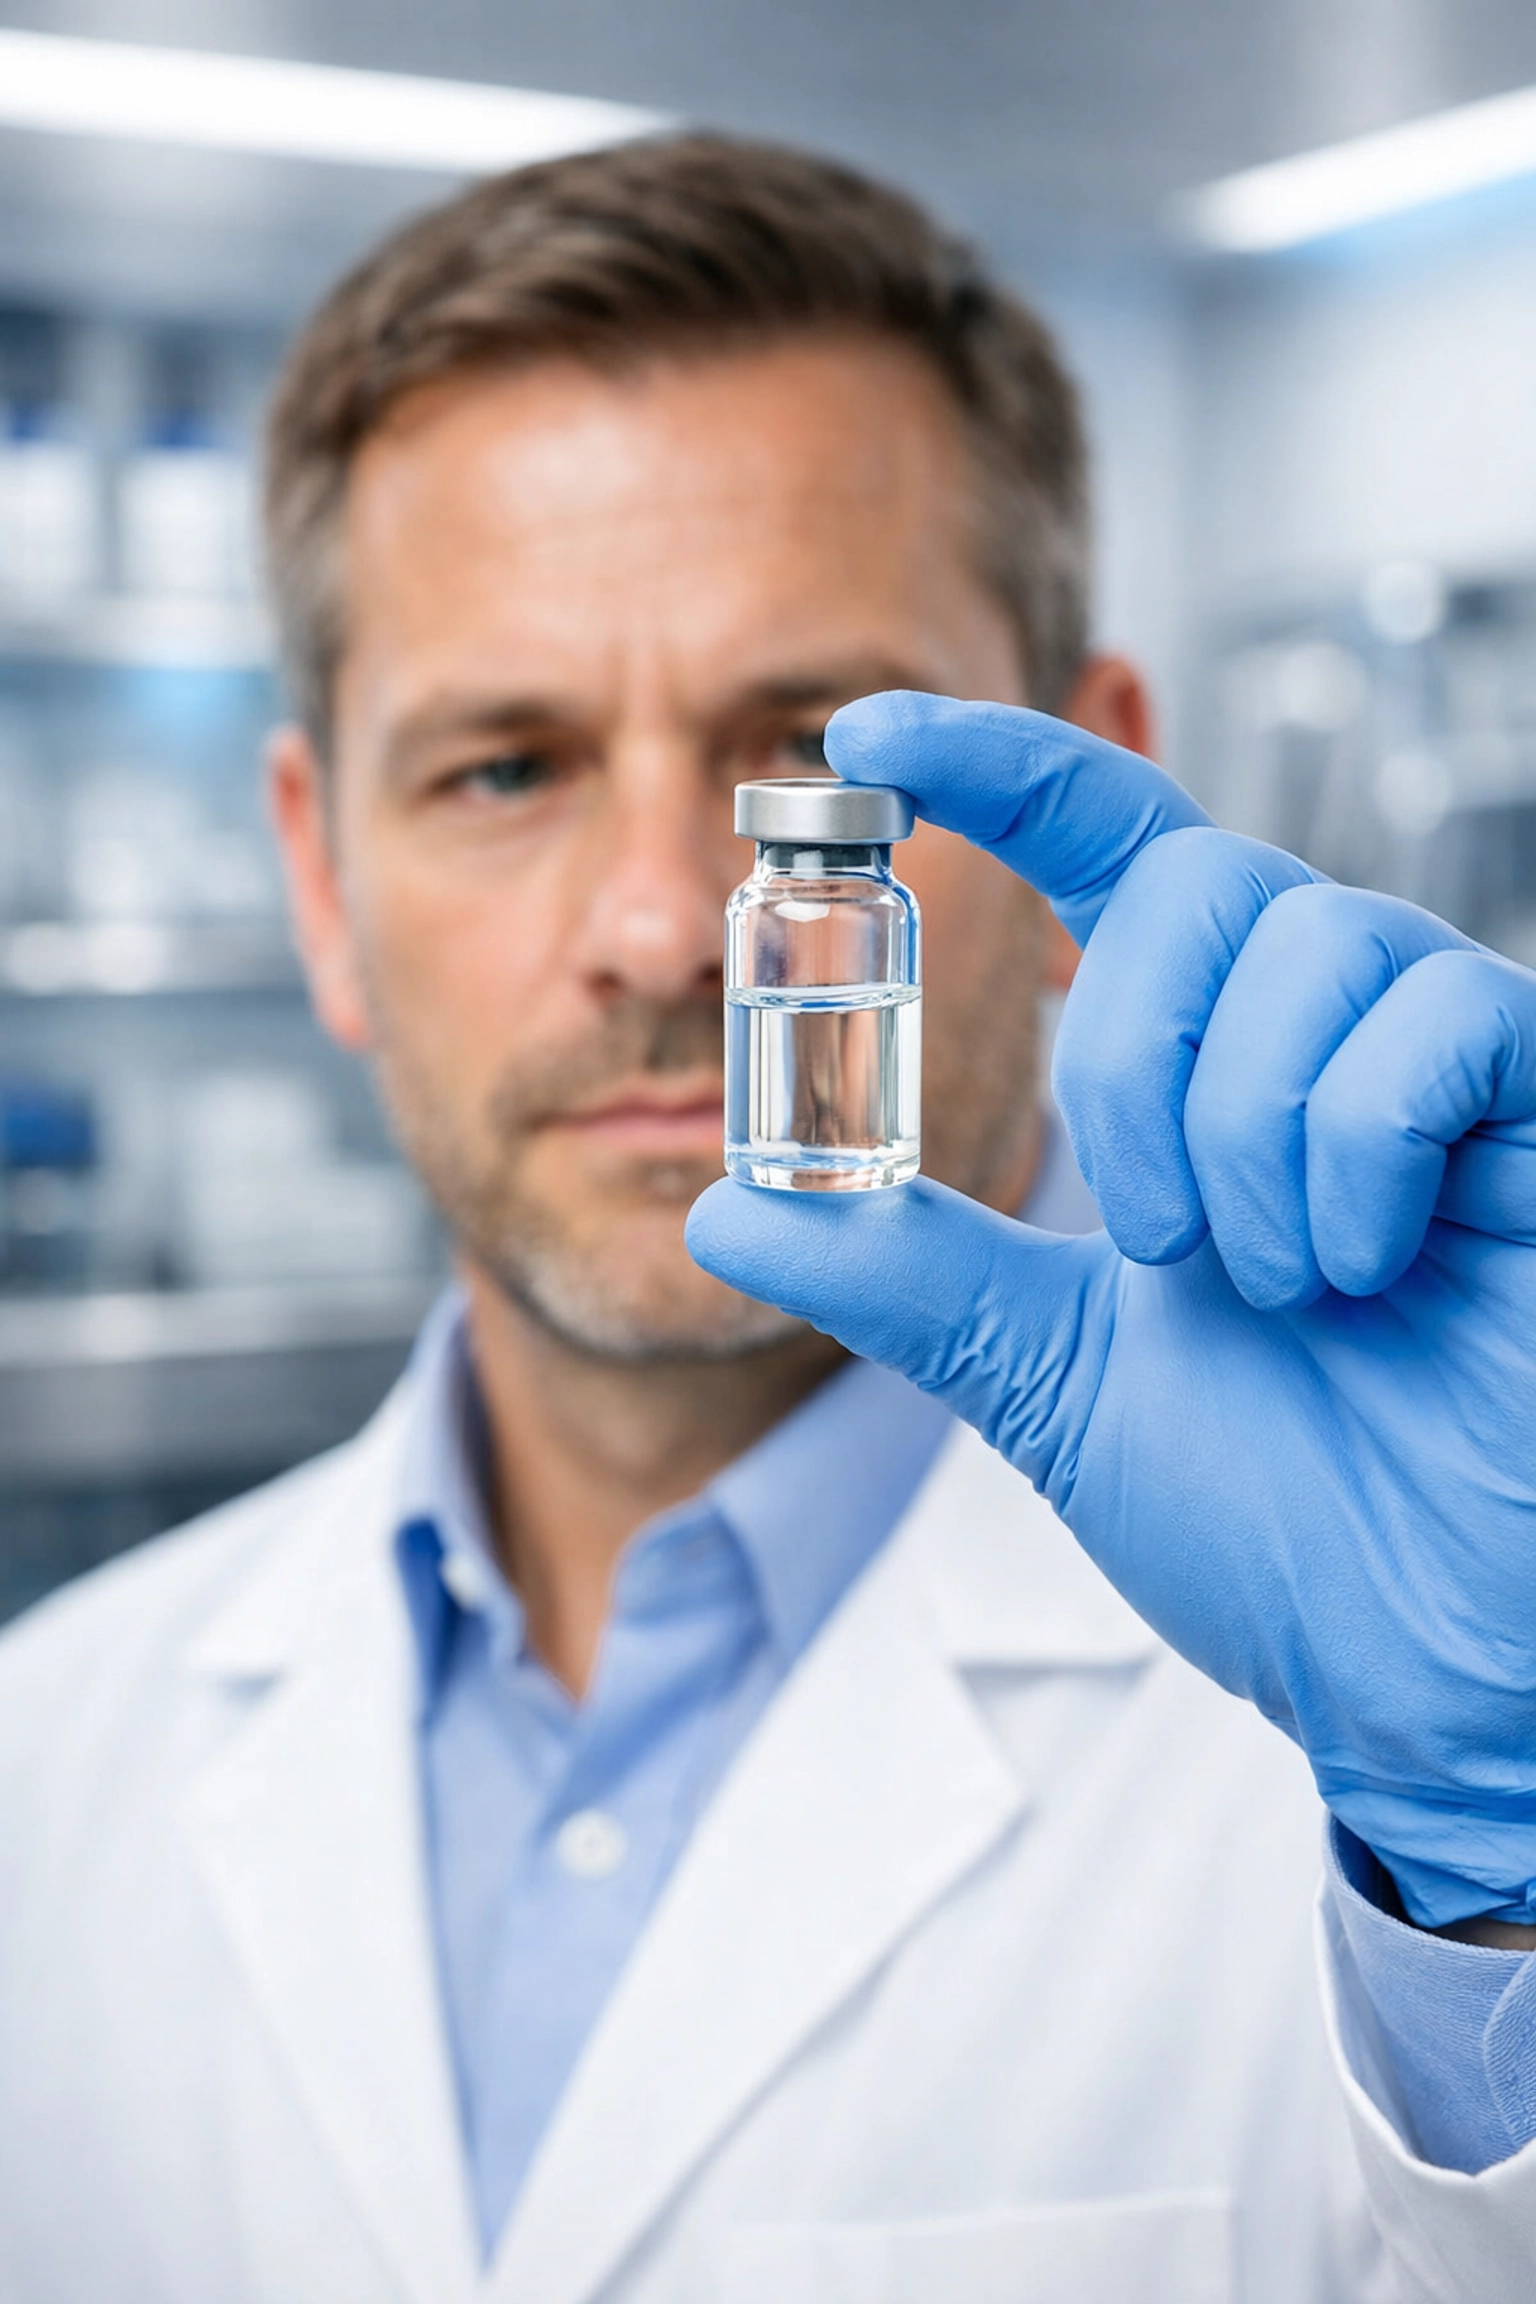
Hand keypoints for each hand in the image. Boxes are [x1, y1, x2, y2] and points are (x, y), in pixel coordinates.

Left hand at [688, 692, 1535, 1926]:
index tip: (864, 732)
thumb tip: (731, 1209)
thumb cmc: (1289, 1520)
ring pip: (1305, 941)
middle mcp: (1326, 1032)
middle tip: (1159, 1241)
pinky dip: (1356, 1154)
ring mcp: (1447, 1058)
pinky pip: (1433, 1020)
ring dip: (1240, 1137)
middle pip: (1194, 876)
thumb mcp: (1056, 1378)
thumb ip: (908, 1279)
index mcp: (1209, 1073)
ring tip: (1278, 1282)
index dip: (996, 766)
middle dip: (1131, 1063)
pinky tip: (1372, 1264)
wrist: (1434, 1655)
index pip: (1109, 846)